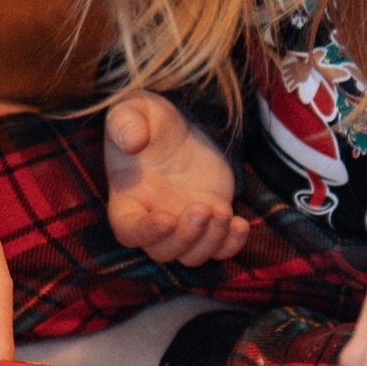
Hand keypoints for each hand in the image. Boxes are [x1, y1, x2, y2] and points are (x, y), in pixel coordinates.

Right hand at [104, 91, 248, 266]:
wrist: (183, 121)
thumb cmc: (149, 118)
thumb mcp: (133, 109)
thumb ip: (125, 122)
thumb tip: (132, 141)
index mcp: (128, 198)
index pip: (128, 230)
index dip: (145, 233)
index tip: (166, 219)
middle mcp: (154, 218)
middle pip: (163, 251)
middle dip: (185, 237)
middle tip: (202, 208)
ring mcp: (183, 223)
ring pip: (192, 256)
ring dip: (209, 241)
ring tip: (223, 212)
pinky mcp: (211, 220)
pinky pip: (220, 249)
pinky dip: (231, 245)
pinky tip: (240, 223)